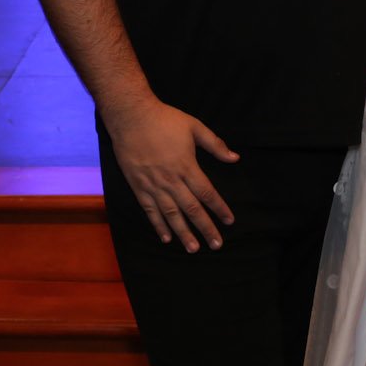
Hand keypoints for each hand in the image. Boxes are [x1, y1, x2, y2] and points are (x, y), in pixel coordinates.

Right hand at [105, 98, 237, 251]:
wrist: (131, 117)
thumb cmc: (164, 120)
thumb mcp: (194, 127)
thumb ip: (215, 144)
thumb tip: (235, 158)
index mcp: (187, 166)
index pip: (207, 193)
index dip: (219, 208)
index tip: (229, 221)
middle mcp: (171, 180)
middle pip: (192, 209)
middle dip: (205, 228)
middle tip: (216, 245)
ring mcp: (153, 185)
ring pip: (171, 214)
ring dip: (183, 233)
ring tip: (193, 249)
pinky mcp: (138, 186)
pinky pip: (150, 210)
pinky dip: (158, 225)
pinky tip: (166, 238)